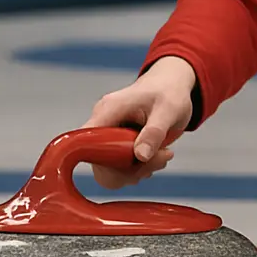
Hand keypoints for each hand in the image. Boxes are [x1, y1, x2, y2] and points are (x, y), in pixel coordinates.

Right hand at [79, 56, 196, 189]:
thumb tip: (140, 155)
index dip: (102, 161)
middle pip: (99, 164)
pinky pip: (120, 168)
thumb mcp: (168, 110)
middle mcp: (103, 124)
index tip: (133, 162)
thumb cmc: (169, 91)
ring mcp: (108, 135)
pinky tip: (156, 155)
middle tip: (159, 158)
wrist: (172, 85)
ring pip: (111, 170)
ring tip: (162, 154)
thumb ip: (154, 132)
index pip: (84, 143)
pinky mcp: (117, 144)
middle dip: (130, 170)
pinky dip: (139, 169)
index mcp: (107, 110)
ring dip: (139, 170)